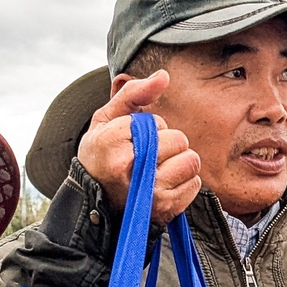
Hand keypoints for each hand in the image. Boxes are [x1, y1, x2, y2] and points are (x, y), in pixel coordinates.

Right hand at [76, 73, 201, 224]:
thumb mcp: (106, 118)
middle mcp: (130, 169)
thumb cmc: (101, 154)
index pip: (157, 122)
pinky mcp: (164, 210)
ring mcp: (149, 193)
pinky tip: (163, 183)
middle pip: (178, 139)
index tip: (131, 140)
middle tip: (145, 154)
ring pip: (190, 161)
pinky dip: (183, 182)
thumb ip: (134, 93)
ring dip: (179, 161)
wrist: (92, 201)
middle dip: (166, 143)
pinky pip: (194, 184)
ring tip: (158, 167)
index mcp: (111, 142)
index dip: (149, 127)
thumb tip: (163, 76)